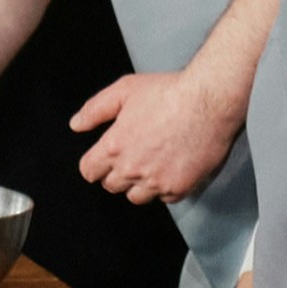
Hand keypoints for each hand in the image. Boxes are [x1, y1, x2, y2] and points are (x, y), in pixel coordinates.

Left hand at [71, 65, 237, 203]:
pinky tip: (172, 166)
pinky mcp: (178, 188)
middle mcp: (132, 169)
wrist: (210, 101)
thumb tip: (76, 125)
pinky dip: (165, 186)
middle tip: (134, 154)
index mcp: (114, 147)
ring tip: (153, 162)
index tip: (102, 159)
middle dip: (117, 172)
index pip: (89, 171)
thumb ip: (95, 109)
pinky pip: (164, 198)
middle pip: (112, 185)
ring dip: (139, 184)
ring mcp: (156, 182)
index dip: (95, 164)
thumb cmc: (170, 92)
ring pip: (136, 197)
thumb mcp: (125, 90)